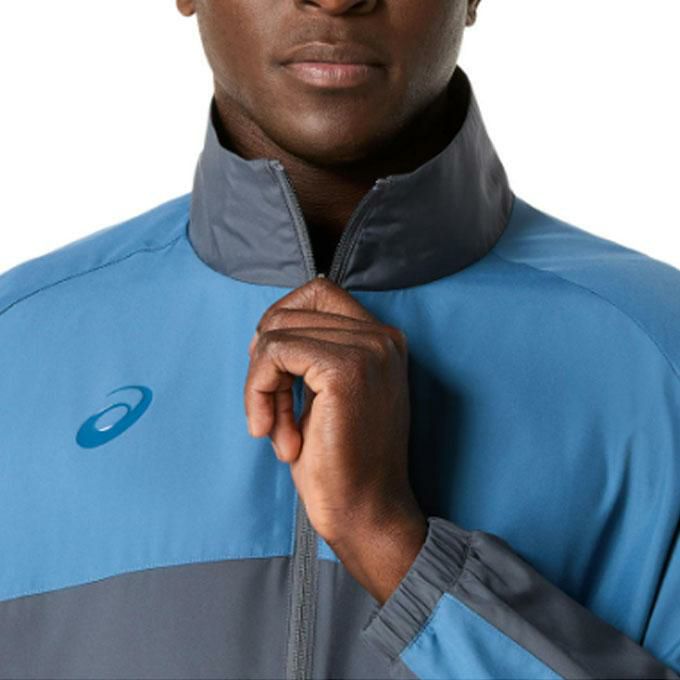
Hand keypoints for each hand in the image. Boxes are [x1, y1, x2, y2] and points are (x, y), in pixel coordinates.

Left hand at [244, 276, 424, 549]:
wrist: (364, 511)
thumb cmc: (339, 460)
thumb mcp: (325, 393)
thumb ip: (312, 353)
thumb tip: (266, 327)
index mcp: (382, 340)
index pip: (317, 292)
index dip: (280, 325)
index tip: (271, 373)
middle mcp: (382, 337)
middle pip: (290, 312)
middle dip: (265, 361)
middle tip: (270, 410)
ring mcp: (368, 350)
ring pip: (277, 332)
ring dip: (260, 383)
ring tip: (275, 427)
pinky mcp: (344, 369)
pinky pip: (274, 353)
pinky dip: (258, 390)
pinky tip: (270, 430)